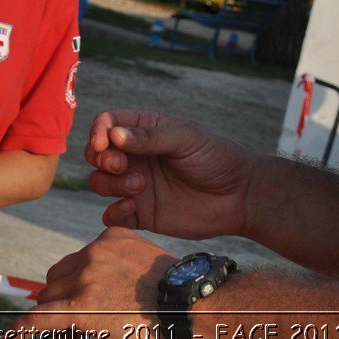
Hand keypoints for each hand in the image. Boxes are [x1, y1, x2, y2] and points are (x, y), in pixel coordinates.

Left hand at [12, 227, 175, 338]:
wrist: (194, 308)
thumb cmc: (180, 295)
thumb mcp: (146, 266)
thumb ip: (118, 271)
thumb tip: (102, 296)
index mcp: (111, 237)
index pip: (76, 261)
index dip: (74, 286)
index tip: (87, 305)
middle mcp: (95, 251)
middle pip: (58, 278)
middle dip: (61, 302)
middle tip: (74, 330)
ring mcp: (86, 276)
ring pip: (50, 299)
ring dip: (56, 321)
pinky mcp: (81, 305)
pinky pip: (42, 318)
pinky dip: (24, 328)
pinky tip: (13, 338)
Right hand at [86, 110, 254, 239]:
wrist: (241, 197)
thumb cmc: (218, 158)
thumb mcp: (186, 139)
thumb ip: (150, 137)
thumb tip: (114, 135)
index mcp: (146, 131)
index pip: (108, 123)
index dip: (98, 131)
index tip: (103, 143)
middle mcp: (137, 156)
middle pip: (97, 154)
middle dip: (100, 158)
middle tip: (120, 165)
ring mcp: (137, 185)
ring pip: (100, 182)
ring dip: (109, 184)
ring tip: (139, 186)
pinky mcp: (143, 214)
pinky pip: (113, 215)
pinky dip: (113, 213)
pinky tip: (131, 208)